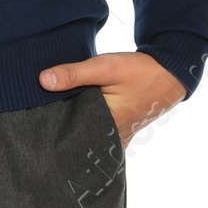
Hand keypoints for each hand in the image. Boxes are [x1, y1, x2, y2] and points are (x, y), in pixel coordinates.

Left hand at [38, 51, 186, 147]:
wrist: (170, 73)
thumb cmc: (139, 71)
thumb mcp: (105, 67)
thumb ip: (74, 74)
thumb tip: (42, 80)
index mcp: (104, 125)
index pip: (70, 135)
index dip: (53, 131)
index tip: (36, 129)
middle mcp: (112, 137)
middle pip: (79, 140)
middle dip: (63, 137)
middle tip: (41, 132)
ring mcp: (120, 136)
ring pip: (91, 140)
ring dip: (77, 136)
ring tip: (56, 132)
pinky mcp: (124, 131)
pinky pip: (102, 138)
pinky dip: (91, 135)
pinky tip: (80, 129)